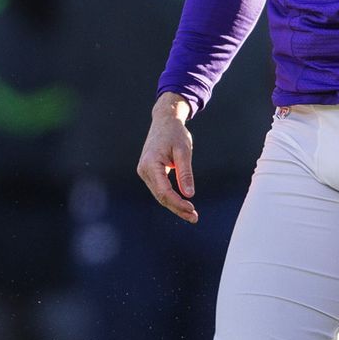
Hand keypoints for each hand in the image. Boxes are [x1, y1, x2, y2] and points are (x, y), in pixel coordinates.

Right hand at [136, 92, 198, 222]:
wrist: (164, 121)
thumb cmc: (175, 134)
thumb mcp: (184, 151)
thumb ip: (185, 173)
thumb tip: (189, 194)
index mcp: (151, 164)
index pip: (163, 191)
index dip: (177, 203)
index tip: (192, 209)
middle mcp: (144, 169)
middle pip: (160, 196)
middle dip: (177, 208)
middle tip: (194, 217)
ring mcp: (144, 172)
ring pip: (159, 195)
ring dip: (174, 205)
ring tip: (191, 213)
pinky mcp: (149, 172)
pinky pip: (159, 189)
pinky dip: (170, 197)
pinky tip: (182, 204)